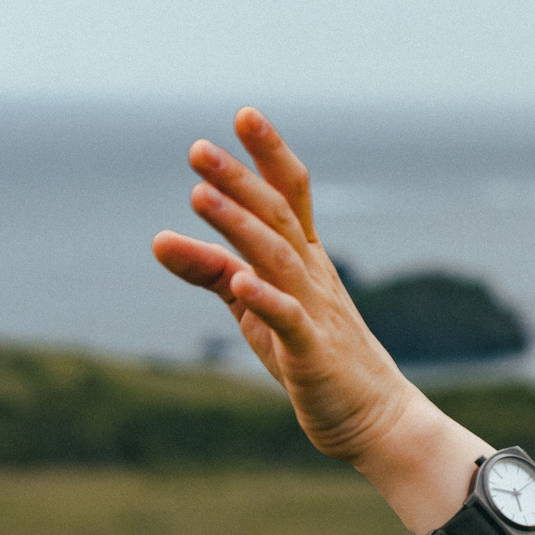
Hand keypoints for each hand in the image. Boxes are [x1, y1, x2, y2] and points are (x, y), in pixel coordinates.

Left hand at [151, 108, 423, 466]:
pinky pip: (289, 321)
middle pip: (279, 218)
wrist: (375, 419)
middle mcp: (314, 276)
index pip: (291, 197)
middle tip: (199, 148)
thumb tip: (159, 239)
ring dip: (239, 227)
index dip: (268, 156)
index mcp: (305, 261)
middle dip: (240, 181)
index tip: (244, 115)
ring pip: (277, 259)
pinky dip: (265, 300)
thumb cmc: (312, 357)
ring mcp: (316, 313)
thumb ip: (211, 270)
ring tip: (200, 197)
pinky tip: (240, 283)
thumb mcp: (253, 308)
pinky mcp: (312, 354)